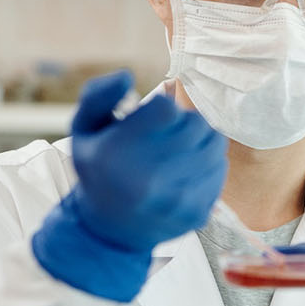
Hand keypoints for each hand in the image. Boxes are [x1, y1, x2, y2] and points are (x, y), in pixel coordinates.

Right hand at [32, 70, 226, 302]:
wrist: (109, 230)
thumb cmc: (99, 170)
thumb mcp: (84, 129)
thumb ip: (99, 95)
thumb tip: (127, 75)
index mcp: (117, 154)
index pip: (167, 108)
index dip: (162, 108)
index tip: (152, 119)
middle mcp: (149, 179)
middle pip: (196, 123)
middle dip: (184, 122)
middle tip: (168, 133)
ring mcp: (176, 199)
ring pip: (214, 143)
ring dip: (200, 139)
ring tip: (179, 149)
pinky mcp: (197, 211)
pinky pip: (220, 168)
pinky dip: (208, 163)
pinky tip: (187, 170)